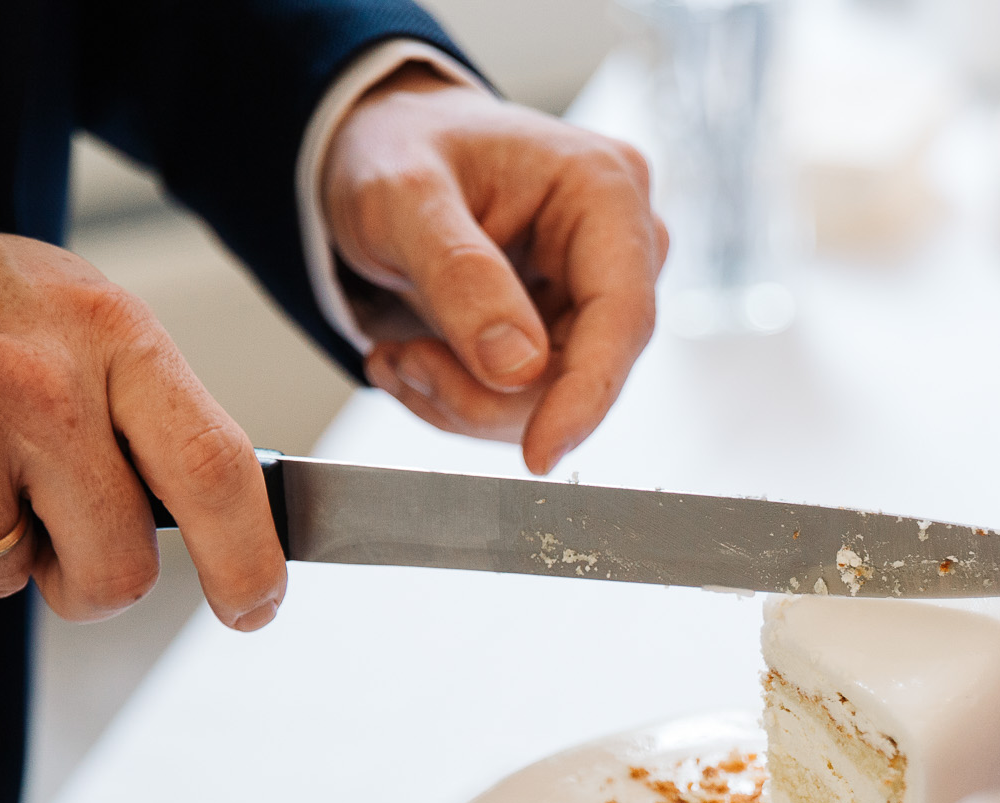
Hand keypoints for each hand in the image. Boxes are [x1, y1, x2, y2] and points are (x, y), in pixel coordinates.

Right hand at [0, 204, 286, 628]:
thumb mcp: (77, 315)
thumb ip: (145, 410)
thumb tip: (221, 520)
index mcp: (111, 337)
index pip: (214, 468)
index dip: (246, 558)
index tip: (255, 606)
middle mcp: (40, 387)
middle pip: (117, 566)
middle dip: (91, 581)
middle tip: (57, 545)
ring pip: (7, 579)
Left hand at [324, 66, 668, 474]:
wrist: (376, 149)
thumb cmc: (391, 148)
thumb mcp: (401, 197)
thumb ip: (459, 276)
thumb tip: (519, 368)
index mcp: (602, 186)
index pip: (622, 312)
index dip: (585, 394)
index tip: (538, 455)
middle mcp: (619, 241)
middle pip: (588, 368)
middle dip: (487, 394)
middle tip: (402, 363)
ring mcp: (597, 290)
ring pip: (554, 399)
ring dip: (463, 400)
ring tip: (396, 356)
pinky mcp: (566, 329)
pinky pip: (527, 401)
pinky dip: (461, 398)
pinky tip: (414, 358)